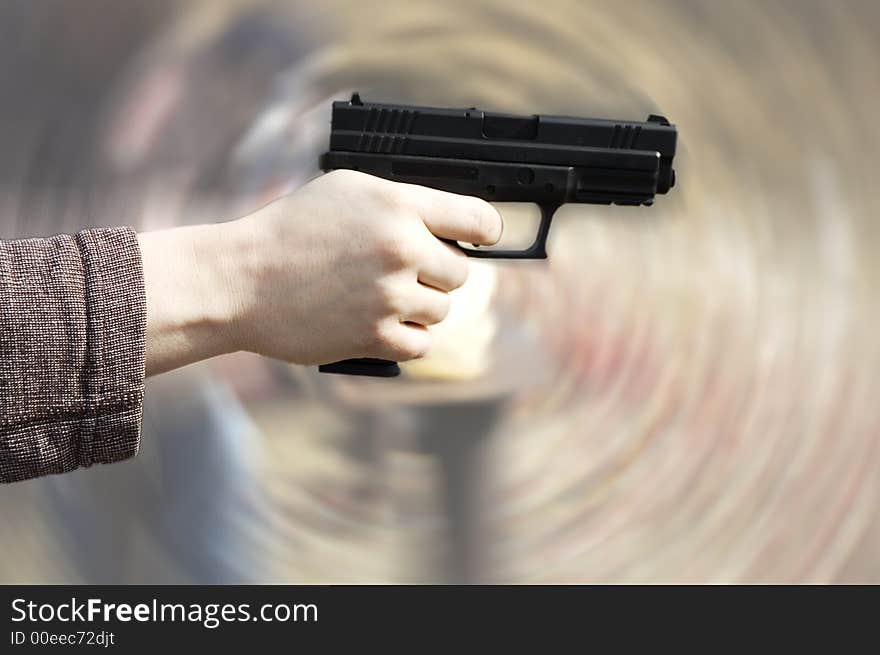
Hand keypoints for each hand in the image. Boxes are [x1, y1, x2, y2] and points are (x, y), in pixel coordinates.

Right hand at [140, 170, 502, 374]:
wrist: (243, 280)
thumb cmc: (291, 231)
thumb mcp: (348, 190)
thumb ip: (404, 202)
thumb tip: (452, 222)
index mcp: (398, 206)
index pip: (478, 219)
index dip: (485, 231)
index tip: (482, 238)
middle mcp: (401, 249)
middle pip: (461, 272)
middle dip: (437, 273)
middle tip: (402, 271)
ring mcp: (390, 296)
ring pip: (442, 309)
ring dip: (419, 306)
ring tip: (379, 295)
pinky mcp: (376, 337)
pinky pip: (421, 343)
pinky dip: (405, 336)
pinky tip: (379, 321)